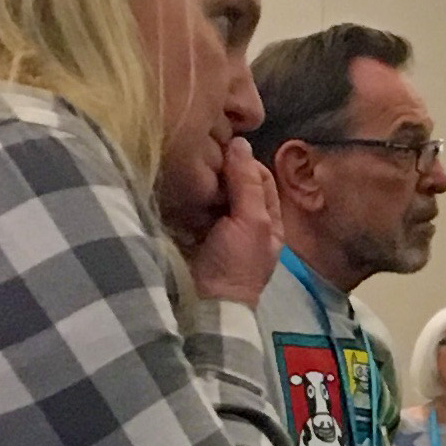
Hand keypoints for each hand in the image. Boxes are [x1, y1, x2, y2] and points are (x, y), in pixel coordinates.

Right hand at [180, 140, 277, 306]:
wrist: (205, 303)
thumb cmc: (236, 264)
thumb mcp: (252, 222)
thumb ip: (247, 184)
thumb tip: (240, 142)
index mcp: (268, 218)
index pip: (260, 176)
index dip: (244, 161)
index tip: (223, 151)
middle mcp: (245, 220)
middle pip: (234, 181)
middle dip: (220, 169)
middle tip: (200, 156)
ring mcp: (218, 226)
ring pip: (211, 190)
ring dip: (201, 180)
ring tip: (187, 167)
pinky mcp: (192, 231)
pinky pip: (191, 204)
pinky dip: (186, 194)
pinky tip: (177, 185)